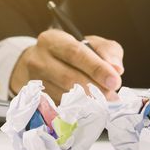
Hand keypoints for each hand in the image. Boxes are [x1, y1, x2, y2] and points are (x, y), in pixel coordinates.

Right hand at [9, 29, 123, 102]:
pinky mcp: (34, 100)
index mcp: (52, 40)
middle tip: (112, 95)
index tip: (114, 80)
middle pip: (68, 78)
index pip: (75, 53)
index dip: (97, 68)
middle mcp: (38, 59)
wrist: (39, 63)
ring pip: (63, 95)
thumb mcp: (90, 43)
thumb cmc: (69, 53)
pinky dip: (77, 109)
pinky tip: (88, 108)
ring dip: (88, 101)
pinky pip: (58, 107)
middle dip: (95, 89)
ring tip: (104, 101)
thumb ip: (107, 51)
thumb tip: (116, 69)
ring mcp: (33, 81)